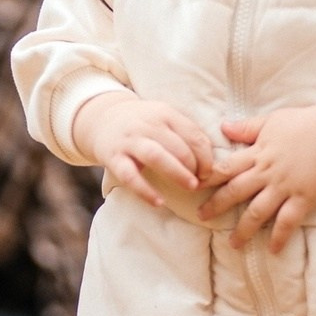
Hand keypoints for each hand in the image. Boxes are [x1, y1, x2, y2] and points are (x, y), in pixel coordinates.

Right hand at [73, 91, 216, 209]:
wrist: (103, 120)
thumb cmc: (143, 124)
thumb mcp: (164, 118)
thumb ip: (185, 132)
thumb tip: (212, 159)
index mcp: (165, 113)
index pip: (193, 134)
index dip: (206, 156)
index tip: (210, 172)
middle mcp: (147, 124)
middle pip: (177, 145)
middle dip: (194, 166)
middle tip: (201, 182)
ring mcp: (129, 141)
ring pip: (156, 156)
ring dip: (177, 173)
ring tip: (190, 187)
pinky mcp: (114, 157)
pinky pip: (130, 176)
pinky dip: (145, 190)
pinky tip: (159, 202)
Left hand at [198, 105, 315, 253]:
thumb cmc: (304, 123)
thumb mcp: (271, 121)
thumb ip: (246, 128)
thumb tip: (223, 127)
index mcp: (257, 153)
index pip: (226, 167)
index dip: (207, 177)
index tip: (192, 184)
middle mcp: (267, 173)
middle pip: (235, 191)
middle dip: (216, 205)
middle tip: (201, 216)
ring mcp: (285, 187)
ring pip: (258, 212)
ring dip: (243, 229)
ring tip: (233, 243)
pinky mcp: (303, 198)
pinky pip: (288, 221)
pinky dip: (279, 236)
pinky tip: (272, 249)